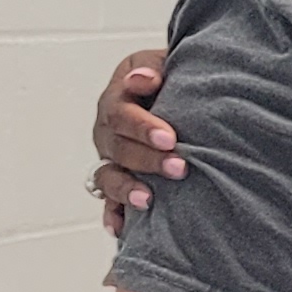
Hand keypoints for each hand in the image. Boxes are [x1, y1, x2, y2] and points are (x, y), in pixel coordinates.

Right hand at [93, 50, 178, 233]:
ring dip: (127, 188)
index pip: (121, 114)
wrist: (182, 94)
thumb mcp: (162, 62)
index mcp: (118, 99)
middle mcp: (109, 131)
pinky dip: (112, 215)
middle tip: (179, 167)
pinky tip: (120, 230)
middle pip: (118, 148)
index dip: (142, 127)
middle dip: (147, 160)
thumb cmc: (174, 77)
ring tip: (148, 200)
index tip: (170, 137)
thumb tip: (144, 79)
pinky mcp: (118, 180)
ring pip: (109, 176)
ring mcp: (111, 158)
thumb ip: (152, 68)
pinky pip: (109, 202)